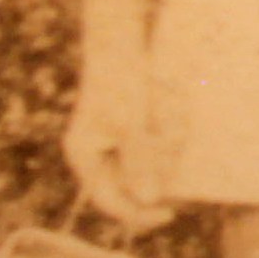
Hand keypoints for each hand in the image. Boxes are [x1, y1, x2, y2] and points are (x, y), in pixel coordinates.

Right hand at [64, 36, 170, 233]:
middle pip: (131, 183)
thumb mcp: (131, 123)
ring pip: (146, 165)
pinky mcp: (132, 132)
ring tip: (168, 114)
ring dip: (163, 149)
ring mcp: (114, 144)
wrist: (121, 44)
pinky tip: (169, 112)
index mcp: (85, 156)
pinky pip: (154, 148)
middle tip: (173, 140)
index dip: (138, 213)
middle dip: (156, 169)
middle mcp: (96, 155)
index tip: (169, 213)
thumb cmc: (120, 82)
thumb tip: (149, 199)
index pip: (109, 201)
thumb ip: (139, 161)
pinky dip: (166, 138)